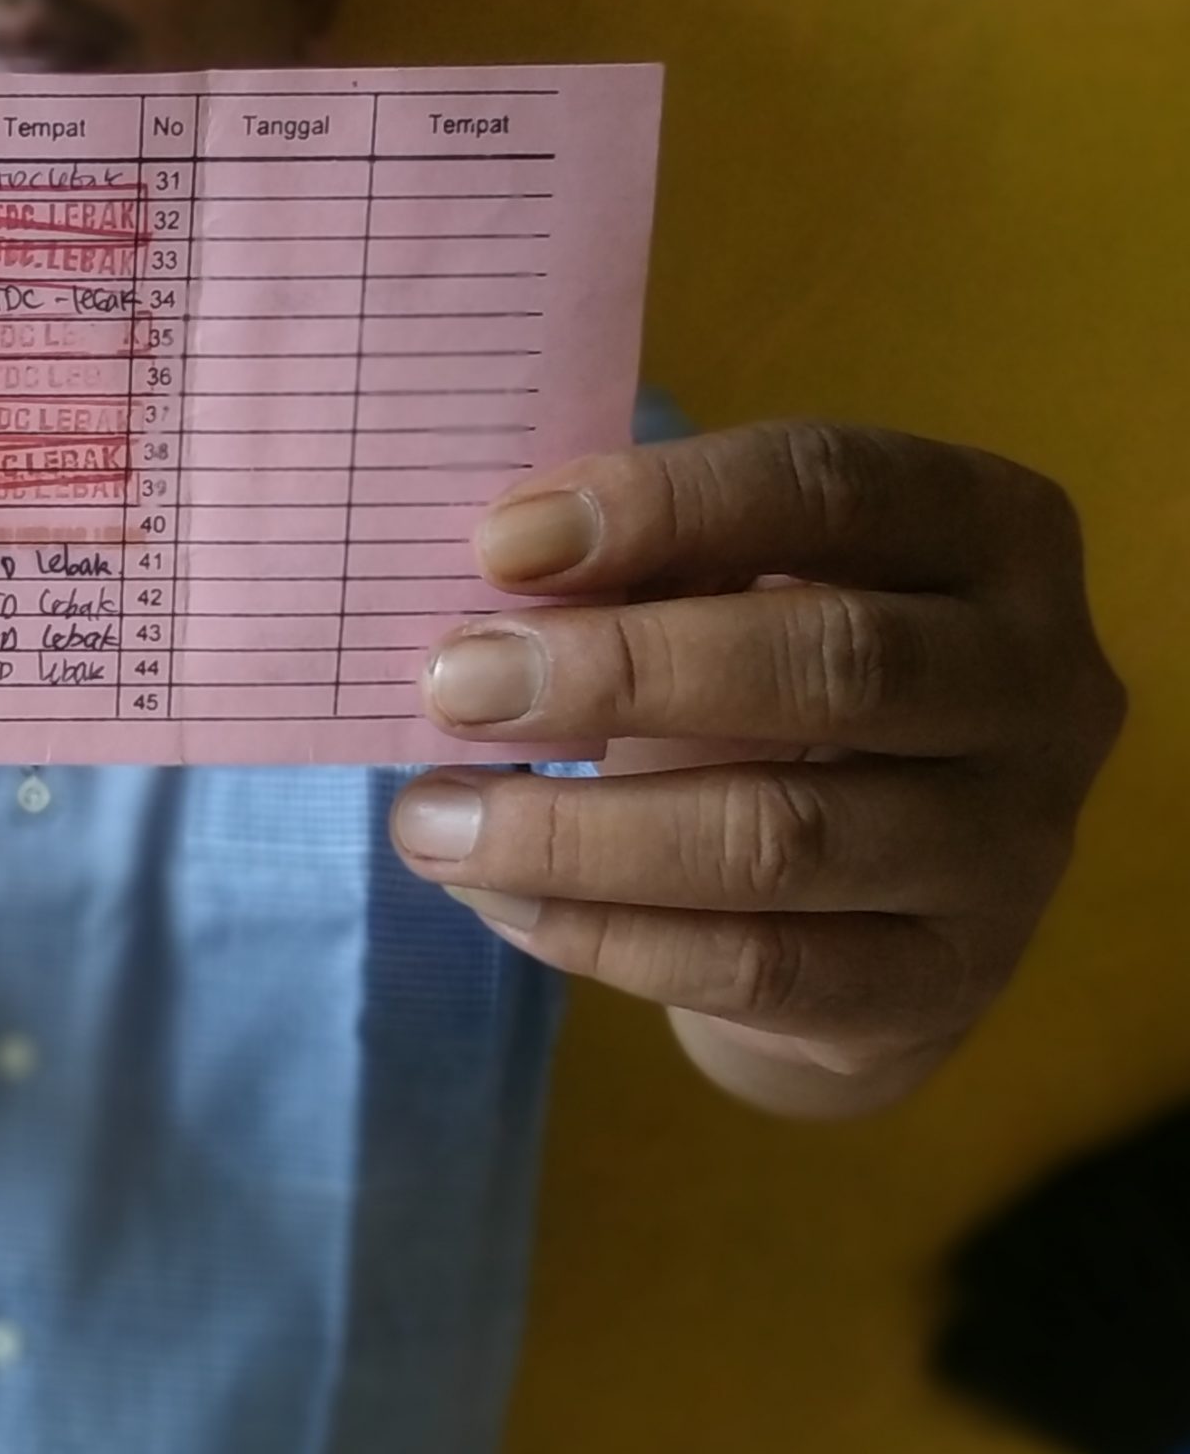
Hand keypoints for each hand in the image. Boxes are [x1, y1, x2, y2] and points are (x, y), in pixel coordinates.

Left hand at [388, 420, 1125, 1110]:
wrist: (871, 898)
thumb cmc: (769, 683)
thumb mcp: (730, 587)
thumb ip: (642, 561)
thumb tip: (493, 572)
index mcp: (992, 531)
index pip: (835, 484)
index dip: (663, 503)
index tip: (500, 543)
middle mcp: (1040, 685)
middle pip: (835, 660)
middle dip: (618, 670)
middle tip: (454, 683)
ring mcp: (1009, 850)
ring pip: (784, 836)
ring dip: (578, 830)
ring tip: (430, 818)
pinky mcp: (943, 986)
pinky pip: (757, 966)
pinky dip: (601, 932)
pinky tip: (494, 897)